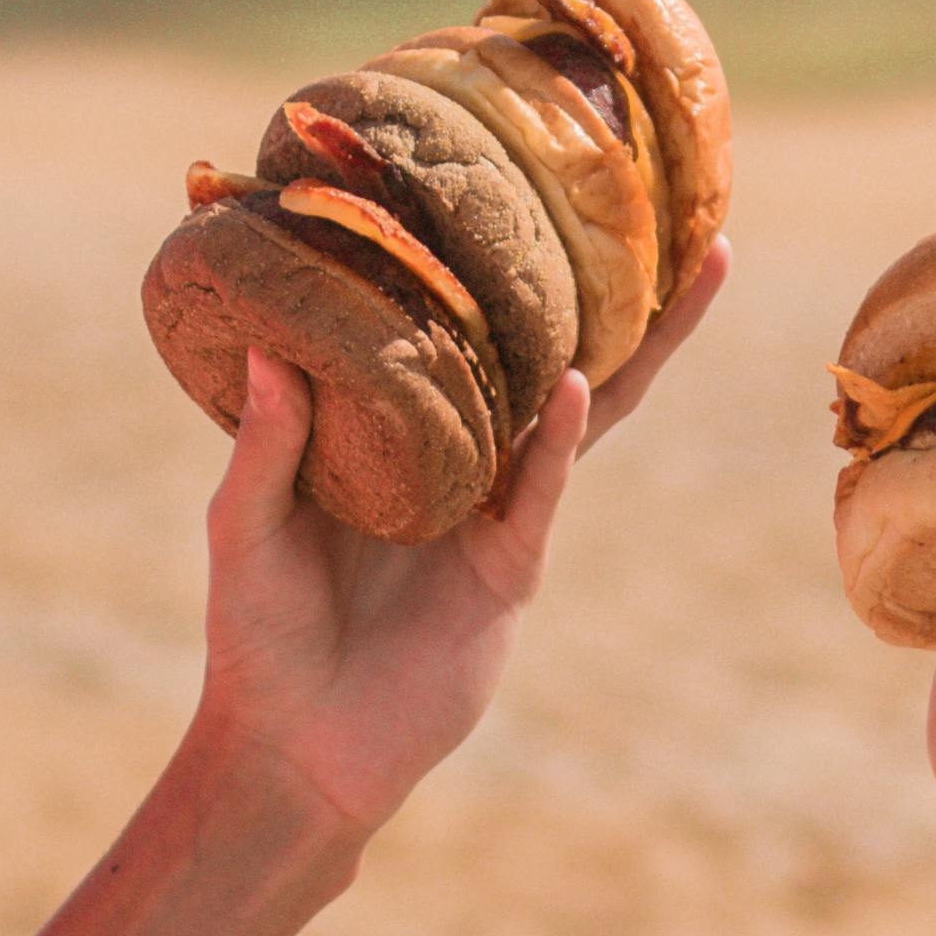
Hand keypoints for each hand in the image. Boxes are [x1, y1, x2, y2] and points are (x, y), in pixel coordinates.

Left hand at [195, 240, 732, 833]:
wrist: (293, 751)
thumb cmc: (257, 636)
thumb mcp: (245, 527)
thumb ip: (267, 443)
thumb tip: (271, 342)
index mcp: (393, 435)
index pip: (451, 331)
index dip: (487, 268)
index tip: (514, 184)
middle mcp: (458, 459)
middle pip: (546, 352)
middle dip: (610, 288)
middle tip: (664, 207)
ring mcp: (493, 511)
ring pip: (577, 408)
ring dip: (632, 343)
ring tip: (689, 268)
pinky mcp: (509, 569)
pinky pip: (541, 488)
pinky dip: (555, 436)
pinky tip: (576, 381)